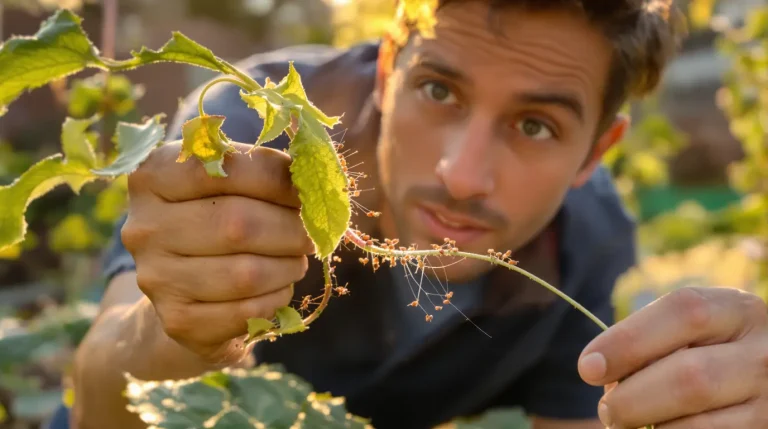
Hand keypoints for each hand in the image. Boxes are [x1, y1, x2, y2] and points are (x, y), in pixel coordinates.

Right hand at [121, 141, 313, 365]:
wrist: (185, 286)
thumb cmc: (218, 217)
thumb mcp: (230, 182)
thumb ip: (265, 169)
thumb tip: (317, 174)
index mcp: (153, 175)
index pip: (227, 168)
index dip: (279, 179)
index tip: (306, 189)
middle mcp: (144, 226)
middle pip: (238, 225)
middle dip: (291, 229)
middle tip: (311, 232)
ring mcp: (157, 278)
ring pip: (246, 274)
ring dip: (288, 267)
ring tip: (295, 260)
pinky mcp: (177, 321)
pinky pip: (247, 312)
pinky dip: (276, 298)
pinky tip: (277, 287)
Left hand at [578, 287, 767, 427]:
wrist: (758, 378)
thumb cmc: (702, 351)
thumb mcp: (688, 332)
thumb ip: (650, 341)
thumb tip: (600, 370)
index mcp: (736, 309)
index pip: (682, 312)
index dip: (628, 340)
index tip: (588, 367)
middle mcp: (762, 352)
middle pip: (689, 375)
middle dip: (633, 397)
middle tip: (607, 409)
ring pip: (698, 421)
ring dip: (650, 424)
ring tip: (626, 421)